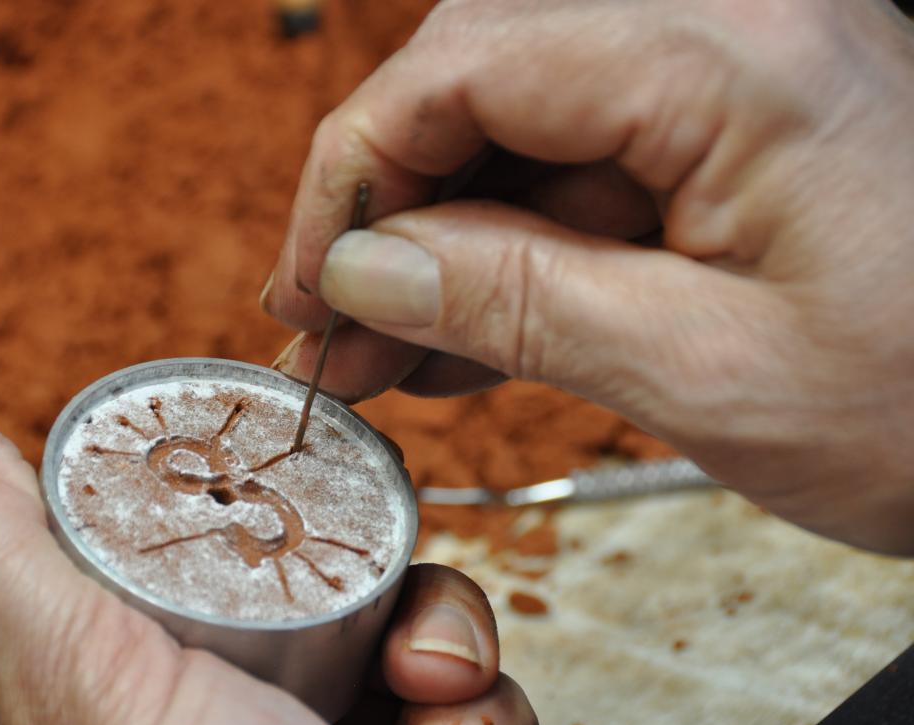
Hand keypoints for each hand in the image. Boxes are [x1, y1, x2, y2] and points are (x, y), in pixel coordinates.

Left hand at [0, 414, 538, 724]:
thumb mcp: (88, 701)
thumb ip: (1, 569)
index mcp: (97, 715)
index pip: (162, 560)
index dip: (225, 524)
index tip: (272, 505)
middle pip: (299, 584)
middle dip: (369, 596)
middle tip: (391, 642)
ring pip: (397, 629)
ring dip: (440, 666)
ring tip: (429, 718)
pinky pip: (463, 710)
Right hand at [262, 0, 913, 553]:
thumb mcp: (709, 377)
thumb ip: (518, 304)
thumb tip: (364, 265)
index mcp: (730, 54)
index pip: (463, 67)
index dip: (353, 177)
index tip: (307, 285)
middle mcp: (725, 25)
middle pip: (477, 78)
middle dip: (384, 208)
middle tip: (329, 323)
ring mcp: (727, 74)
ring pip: (514, 128)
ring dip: (435, 240)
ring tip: (379, 349)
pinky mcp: (727, 132)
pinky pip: (577, 170)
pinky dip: (506, 253)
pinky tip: (456, 334)